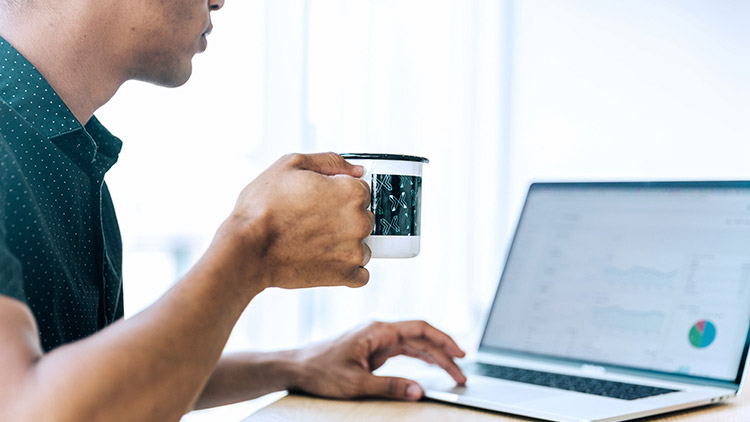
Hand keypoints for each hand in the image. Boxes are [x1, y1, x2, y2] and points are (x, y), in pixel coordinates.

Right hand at [222, 152, 373, 289]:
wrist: (247, 249)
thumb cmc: (263, 207)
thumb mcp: (291, 165)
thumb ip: (330, 162)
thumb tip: (357, 169)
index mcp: (351, 192)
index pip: (362, 190)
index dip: (338, 193)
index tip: (320, 200)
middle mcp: (359, 220)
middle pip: (364, 217)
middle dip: (343, 219)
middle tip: (312, 221)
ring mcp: (354, 250)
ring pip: (363, 245)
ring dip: (346, 245)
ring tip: (314, 242)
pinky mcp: (345, 275)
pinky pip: (360, 274)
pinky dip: (346, 270)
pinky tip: (325, 261)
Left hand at [290, 321, 466, 400]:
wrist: (297, 367)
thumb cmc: (320, 369)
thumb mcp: (356, 383)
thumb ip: (390, 386)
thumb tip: (418, 390)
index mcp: (378, 331)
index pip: (420, 329)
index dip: (443, 340)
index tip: (460, 354)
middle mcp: (380, 331)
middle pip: (421, 338)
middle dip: (444, 355)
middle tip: (461, 375)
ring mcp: (377, 340)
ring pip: (414, 345)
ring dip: (434, 358)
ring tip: (453, 373)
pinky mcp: (373, 350)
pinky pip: (403, 352)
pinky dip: (420, 359)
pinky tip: (431, 366)